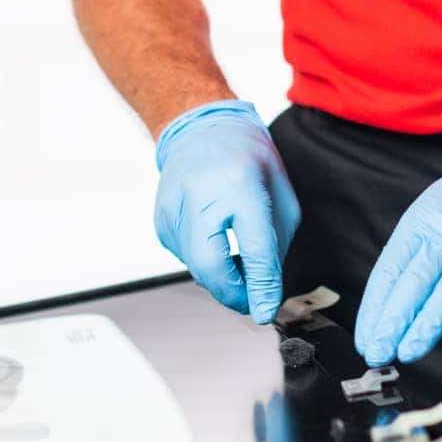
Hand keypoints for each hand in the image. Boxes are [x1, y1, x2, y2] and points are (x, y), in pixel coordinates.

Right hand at [155, 100, 300, 323]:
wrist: (201, 130)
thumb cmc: (246, 158)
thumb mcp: (279, 193)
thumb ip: (274, 243)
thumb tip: (265, 289)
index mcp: (239, 184)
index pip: (254, 247)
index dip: (261, 286)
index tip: (265, 311)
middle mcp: (200, 196)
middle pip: (211, 266)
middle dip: (233, 294)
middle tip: (252, 301)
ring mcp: (174, 210)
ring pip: (198, 268)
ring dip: (222, 276)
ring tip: (238, 254)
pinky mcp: (162, 222)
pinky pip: (187, 258)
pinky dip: (206, 260)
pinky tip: (215, 236)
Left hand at [355, 115, 441, 364]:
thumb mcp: (437, 208)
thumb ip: (418, 251)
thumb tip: (393, 298)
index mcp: (423, 223)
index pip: (390, 272)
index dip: (375, 309)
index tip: (366, 339)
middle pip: (415, 283)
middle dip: (392, 323)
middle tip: (377, 353)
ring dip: (427, 326)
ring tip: (408, 352)